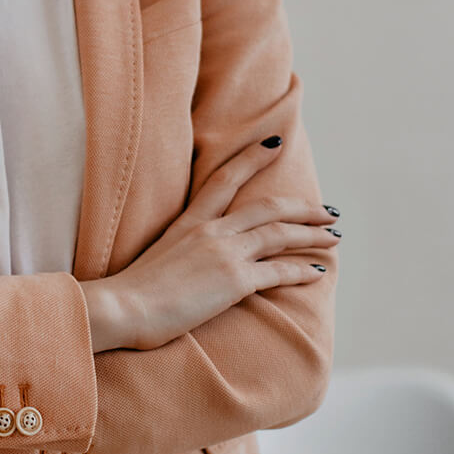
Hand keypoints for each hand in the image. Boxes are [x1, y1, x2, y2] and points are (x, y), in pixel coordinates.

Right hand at [97, 135, 340, 351]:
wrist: (121, 308)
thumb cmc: (129, 294)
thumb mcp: (156, 259)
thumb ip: (179, 254)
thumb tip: (191, 264)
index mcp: (188, 223)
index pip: (224, 179)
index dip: (252, 158)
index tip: (275, 144)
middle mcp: (210, 231)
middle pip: (268, 207)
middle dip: (303, 207)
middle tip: (328, 211)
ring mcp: (223, 254)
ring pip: (280, 234)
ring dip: (312, 234)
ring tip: (333, 236)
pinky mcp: (233, 281)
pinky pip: (278, 271)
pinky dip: (301, 269)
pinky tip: (317, 270)